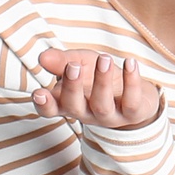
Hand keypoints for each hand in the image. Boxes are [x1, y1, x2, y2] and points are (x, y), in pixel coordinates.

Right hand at [32, 47, 162, 127]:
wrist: (134, 93)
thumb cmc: (98, 77)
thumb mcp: (79, 63)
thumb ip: (62, 61)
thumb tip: (43, 57)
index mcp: (69, 103)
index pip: (51, 109)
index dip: (44, 105)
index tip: (39, 93)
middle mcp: (87, 113)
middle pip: (74, 107)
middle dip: (72, 88)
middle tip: (73, 67)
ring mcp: (110, 117)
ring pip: (102, 105)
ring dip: (102, 81)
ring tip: (103, 59)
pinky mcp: (132, 114)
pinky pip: (132, 101)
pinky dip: (131, 81)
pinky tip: (130, 63)